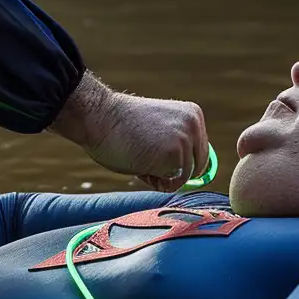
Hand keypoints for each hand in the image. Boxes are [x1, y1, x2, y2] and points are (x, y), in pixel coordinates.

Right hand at [50, 71, 211, 190]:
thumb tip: (188, 176)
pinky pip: (171, 184)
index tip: (154, 153)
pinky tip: (139, 164)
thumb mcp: (159, 130)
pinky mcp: (174, 154)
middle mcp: (194, 125)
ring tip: (140, 158)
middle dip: (173, 172)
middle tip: (146, 158)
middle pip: (196, 167)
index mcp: (193, 115)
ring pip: (184, 177)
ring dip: (161, 177)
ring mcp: (185, 139)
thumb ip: (177, 146)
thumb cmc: (119, 127)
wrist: (99, 117)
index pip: (199, 153)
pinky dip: (154, 182)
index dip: (177, 163)